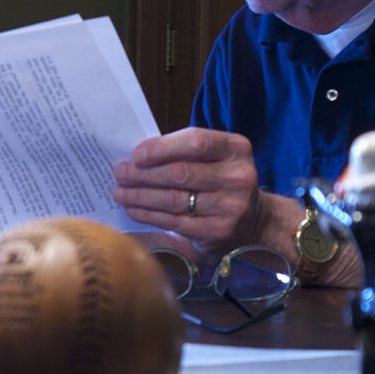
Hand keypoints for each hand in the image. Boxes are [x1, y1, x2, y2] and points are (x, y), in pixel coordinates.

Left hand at [111, 128, 263, 256]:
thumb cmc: (221, 180)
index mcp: (236, 149)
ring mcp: (230, 206)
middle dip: (143, 173)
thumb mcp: (215, 157)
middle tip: (119, 173)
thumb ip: (184, 151)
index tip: (136, 154)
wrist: (255, 219)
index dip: (162, 148)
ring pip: (173, 199)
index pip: (195, 142)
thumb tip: (137, 156)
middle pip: (179, 173)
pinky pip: (174, 221)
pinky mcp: (217, 231)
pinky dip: (148, 214)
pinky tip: (133, 209)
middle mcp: (237, 177)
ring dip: (140, 195)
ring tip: (119, 192)